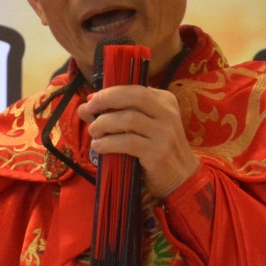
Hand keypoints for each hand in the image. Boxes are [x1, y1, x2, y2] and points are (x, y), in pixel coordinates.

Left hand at [77, 85, 200, 198]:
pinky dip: (108, 143)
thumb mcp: (143, 127)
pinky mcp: (158, 153)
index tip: (91, 100)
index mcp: (165, 101)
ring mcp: (164, 133)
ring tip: (94, 132)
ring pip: (128, 119)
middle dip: (106, 99)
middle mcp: (167, 113)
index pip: (134, 88)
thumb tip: (84, 107)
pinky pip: (128, 143)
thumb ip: (118, 114)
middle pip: (134, 96)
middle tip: (89, 109)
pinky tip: (99, 146)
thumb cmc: (156, 149)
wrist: (181, 177)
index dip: (110, 92)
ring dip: (104, 123)